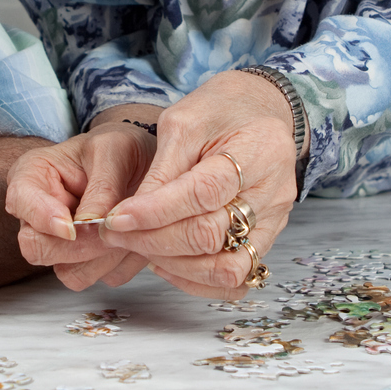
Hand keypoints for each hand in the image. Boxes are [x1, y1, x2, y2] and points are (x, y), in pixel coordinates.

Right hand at [5, 115, 158, 290]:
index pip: (20, 202)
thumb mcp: (115, 150)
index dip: (43, 219)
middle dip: (80, 245)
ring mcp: (58, 244)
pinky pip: (97, 278)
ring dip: (105, 256)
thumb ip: (102, 185)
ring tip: (131, 227)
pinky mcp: (83, 264)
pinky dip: (120, 264)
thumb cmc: (120, 149)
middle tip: (114, 228)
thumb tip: (88, 224)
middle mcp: (37, 216)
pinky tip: (133, 238)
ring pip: (70, 272)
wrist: (143, 164)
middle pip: (37, 249)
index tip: (71, 227)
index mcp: (32, 176)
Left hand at [105, 72, 297, 298]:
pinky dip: (198, 280)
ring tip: (142, 248)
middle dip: (155, 240)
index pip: (203, 193)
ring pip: (228, 268)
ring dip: (177, 266)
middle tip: (116, 234)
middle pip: (212, 234)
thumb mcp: (183, 122)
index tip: (116, 218)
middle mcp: (272, 191)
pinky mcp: (268, 238)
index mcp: (255, 150)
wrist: (260, 111)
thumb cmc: (220, 110)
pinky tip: (168, 262)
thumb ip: (162, 170)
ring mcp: (274, 219)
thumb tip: (130, 217)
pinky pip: (237, 276)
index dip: (155, 212)